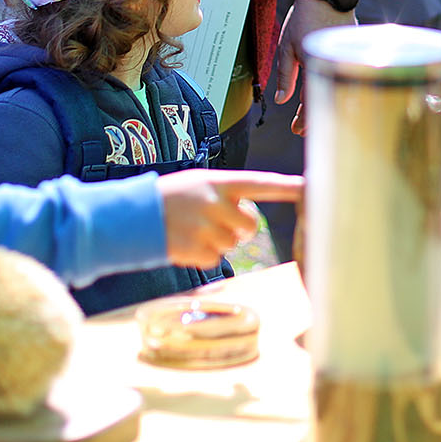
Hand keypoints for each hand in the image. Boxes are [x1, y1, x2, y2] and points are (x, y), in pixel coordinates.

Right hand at [157, 170, 302, 267]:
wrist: (131, 216)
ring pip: (231, 244)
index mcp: (218, 182)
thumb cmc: (169, 198)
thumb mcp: (198, 184)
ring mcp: (205, 227)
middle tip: (212, 221)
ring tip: (192, 229)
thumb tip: (248, 219)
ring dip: (216, 242)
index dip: (286, 186)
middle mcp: (215, 202)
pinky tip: (185, 243)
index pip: (261, 183)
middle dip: (237, 228)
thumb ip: (226, 195)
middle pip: (249, 226)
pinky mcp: (195, 250)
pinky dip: (202, 256)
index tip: (309, 186)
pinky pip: (214, 260)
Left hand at [276, 0, 352, 132]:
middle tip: (303, 131)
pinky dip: (331, 85)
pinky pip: (339, 74)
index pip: (310, 100)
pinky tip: (324, 89)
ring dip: (322, 101)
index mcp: (315, 65)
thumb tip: (280, 100)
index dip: (304, 119)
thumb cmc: (305, 16)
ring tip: (312, 114)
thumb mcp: (286, 46)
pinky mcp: (348, 50)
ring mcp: (343, 57)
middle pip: (324, 98)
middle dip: (313, 116)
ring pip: (333, 87)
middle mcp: (332, 65)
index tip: (296, 131)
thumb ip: (284, 75)